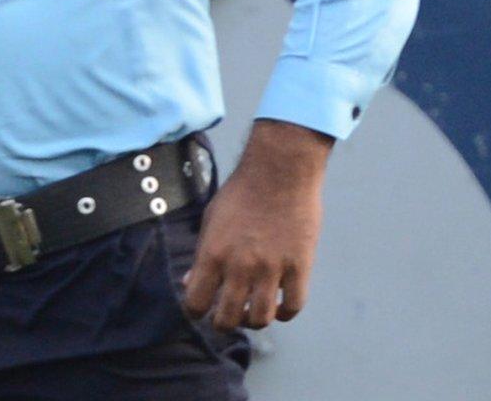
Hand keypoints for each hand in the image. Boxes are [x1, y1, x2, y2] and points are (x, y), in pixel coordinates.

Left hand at [183, 119, 331, 330]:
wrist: (281, 169)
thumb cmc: (243, 191)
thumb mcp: (211, 220)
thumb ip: (201, 255)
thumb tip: (190, 283)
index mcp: (213, 254)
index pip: (195, 305)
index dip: (198, 311)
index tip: (206, 306)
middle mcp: (240, 266)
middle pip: (227, 319)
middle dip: (225, 321)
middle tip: (231, 311)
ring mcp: (272, 267)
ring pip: (260, 319)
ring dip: (255, 320)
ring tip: (256, 309)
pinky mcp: (300, 264)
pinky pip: (293, 305)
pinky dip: (285, 312)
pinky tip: (281, 302)